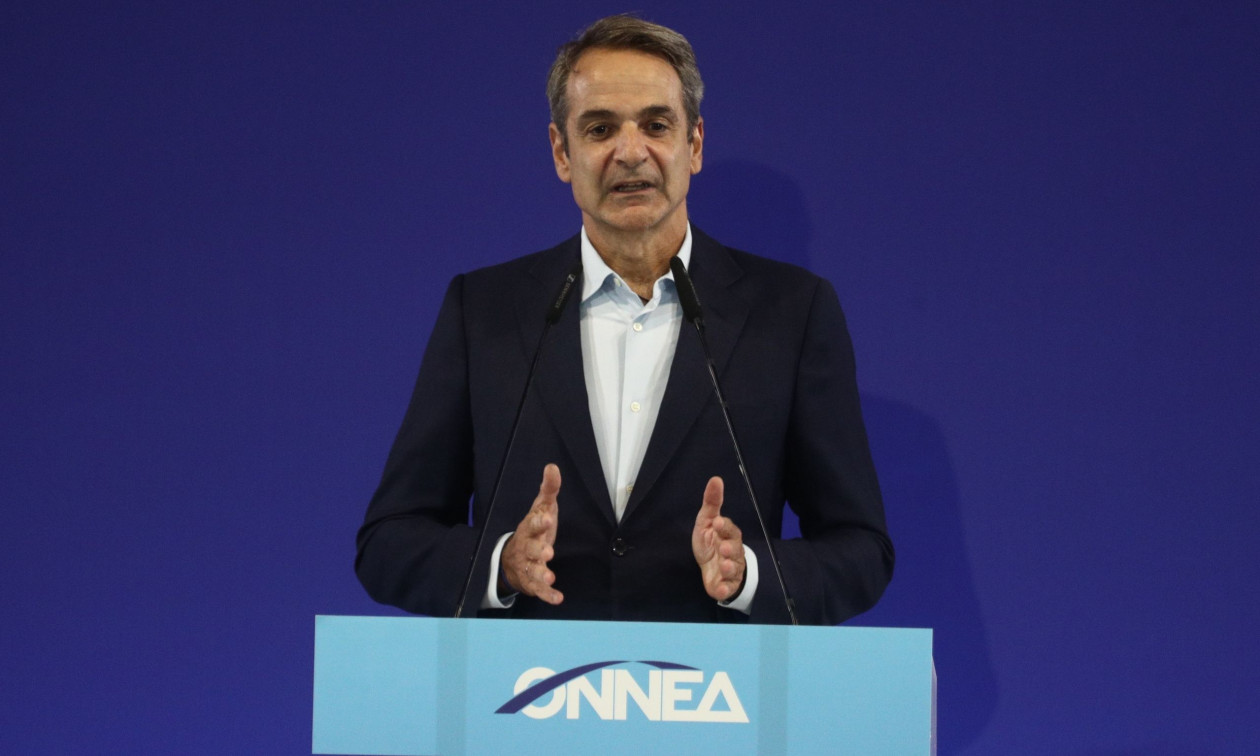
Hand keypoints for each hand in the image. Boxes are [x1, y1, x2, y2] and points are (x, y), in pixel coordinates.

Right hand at [500, 464, 563, 604]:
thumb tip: (552, 466)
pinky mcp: (532, 582)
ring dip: (541, 574)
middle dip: (538, 550)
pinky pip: (539, 590)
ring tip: (550, 576)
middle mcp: (527, 547)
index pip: (533, 523)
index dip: (539, 522)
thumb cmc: (533, 530)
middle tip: (548, 552)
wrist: (512, 558)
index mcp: (530, 528)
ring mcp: (528, 565)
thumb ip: (549, 490)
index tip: (546, 519)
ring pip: (533, 570)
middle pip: (531, 548)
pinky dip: (547, 595)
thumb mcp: (541, 508)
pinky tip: (558, 599)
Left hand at [692, 476, 745, 601]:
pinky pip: (728, 588)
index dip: (725, 527)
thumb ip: (711, 502)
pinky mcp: (726, 585)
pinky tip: (721, 589)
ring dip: (730, 567)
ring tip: (724, 565)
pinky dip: (725, 589)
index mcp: (728, 536)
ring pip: (734, 569)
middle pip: (736, 550)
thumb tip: (716, 479)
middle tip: (723, 547)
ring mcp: (731, 570)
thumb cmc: (710, 542)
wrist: (711, 569)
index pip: (730, 530)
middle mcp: (733, 553)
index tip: (718, 522)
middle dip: (730, 549)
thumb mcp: (706, 521)